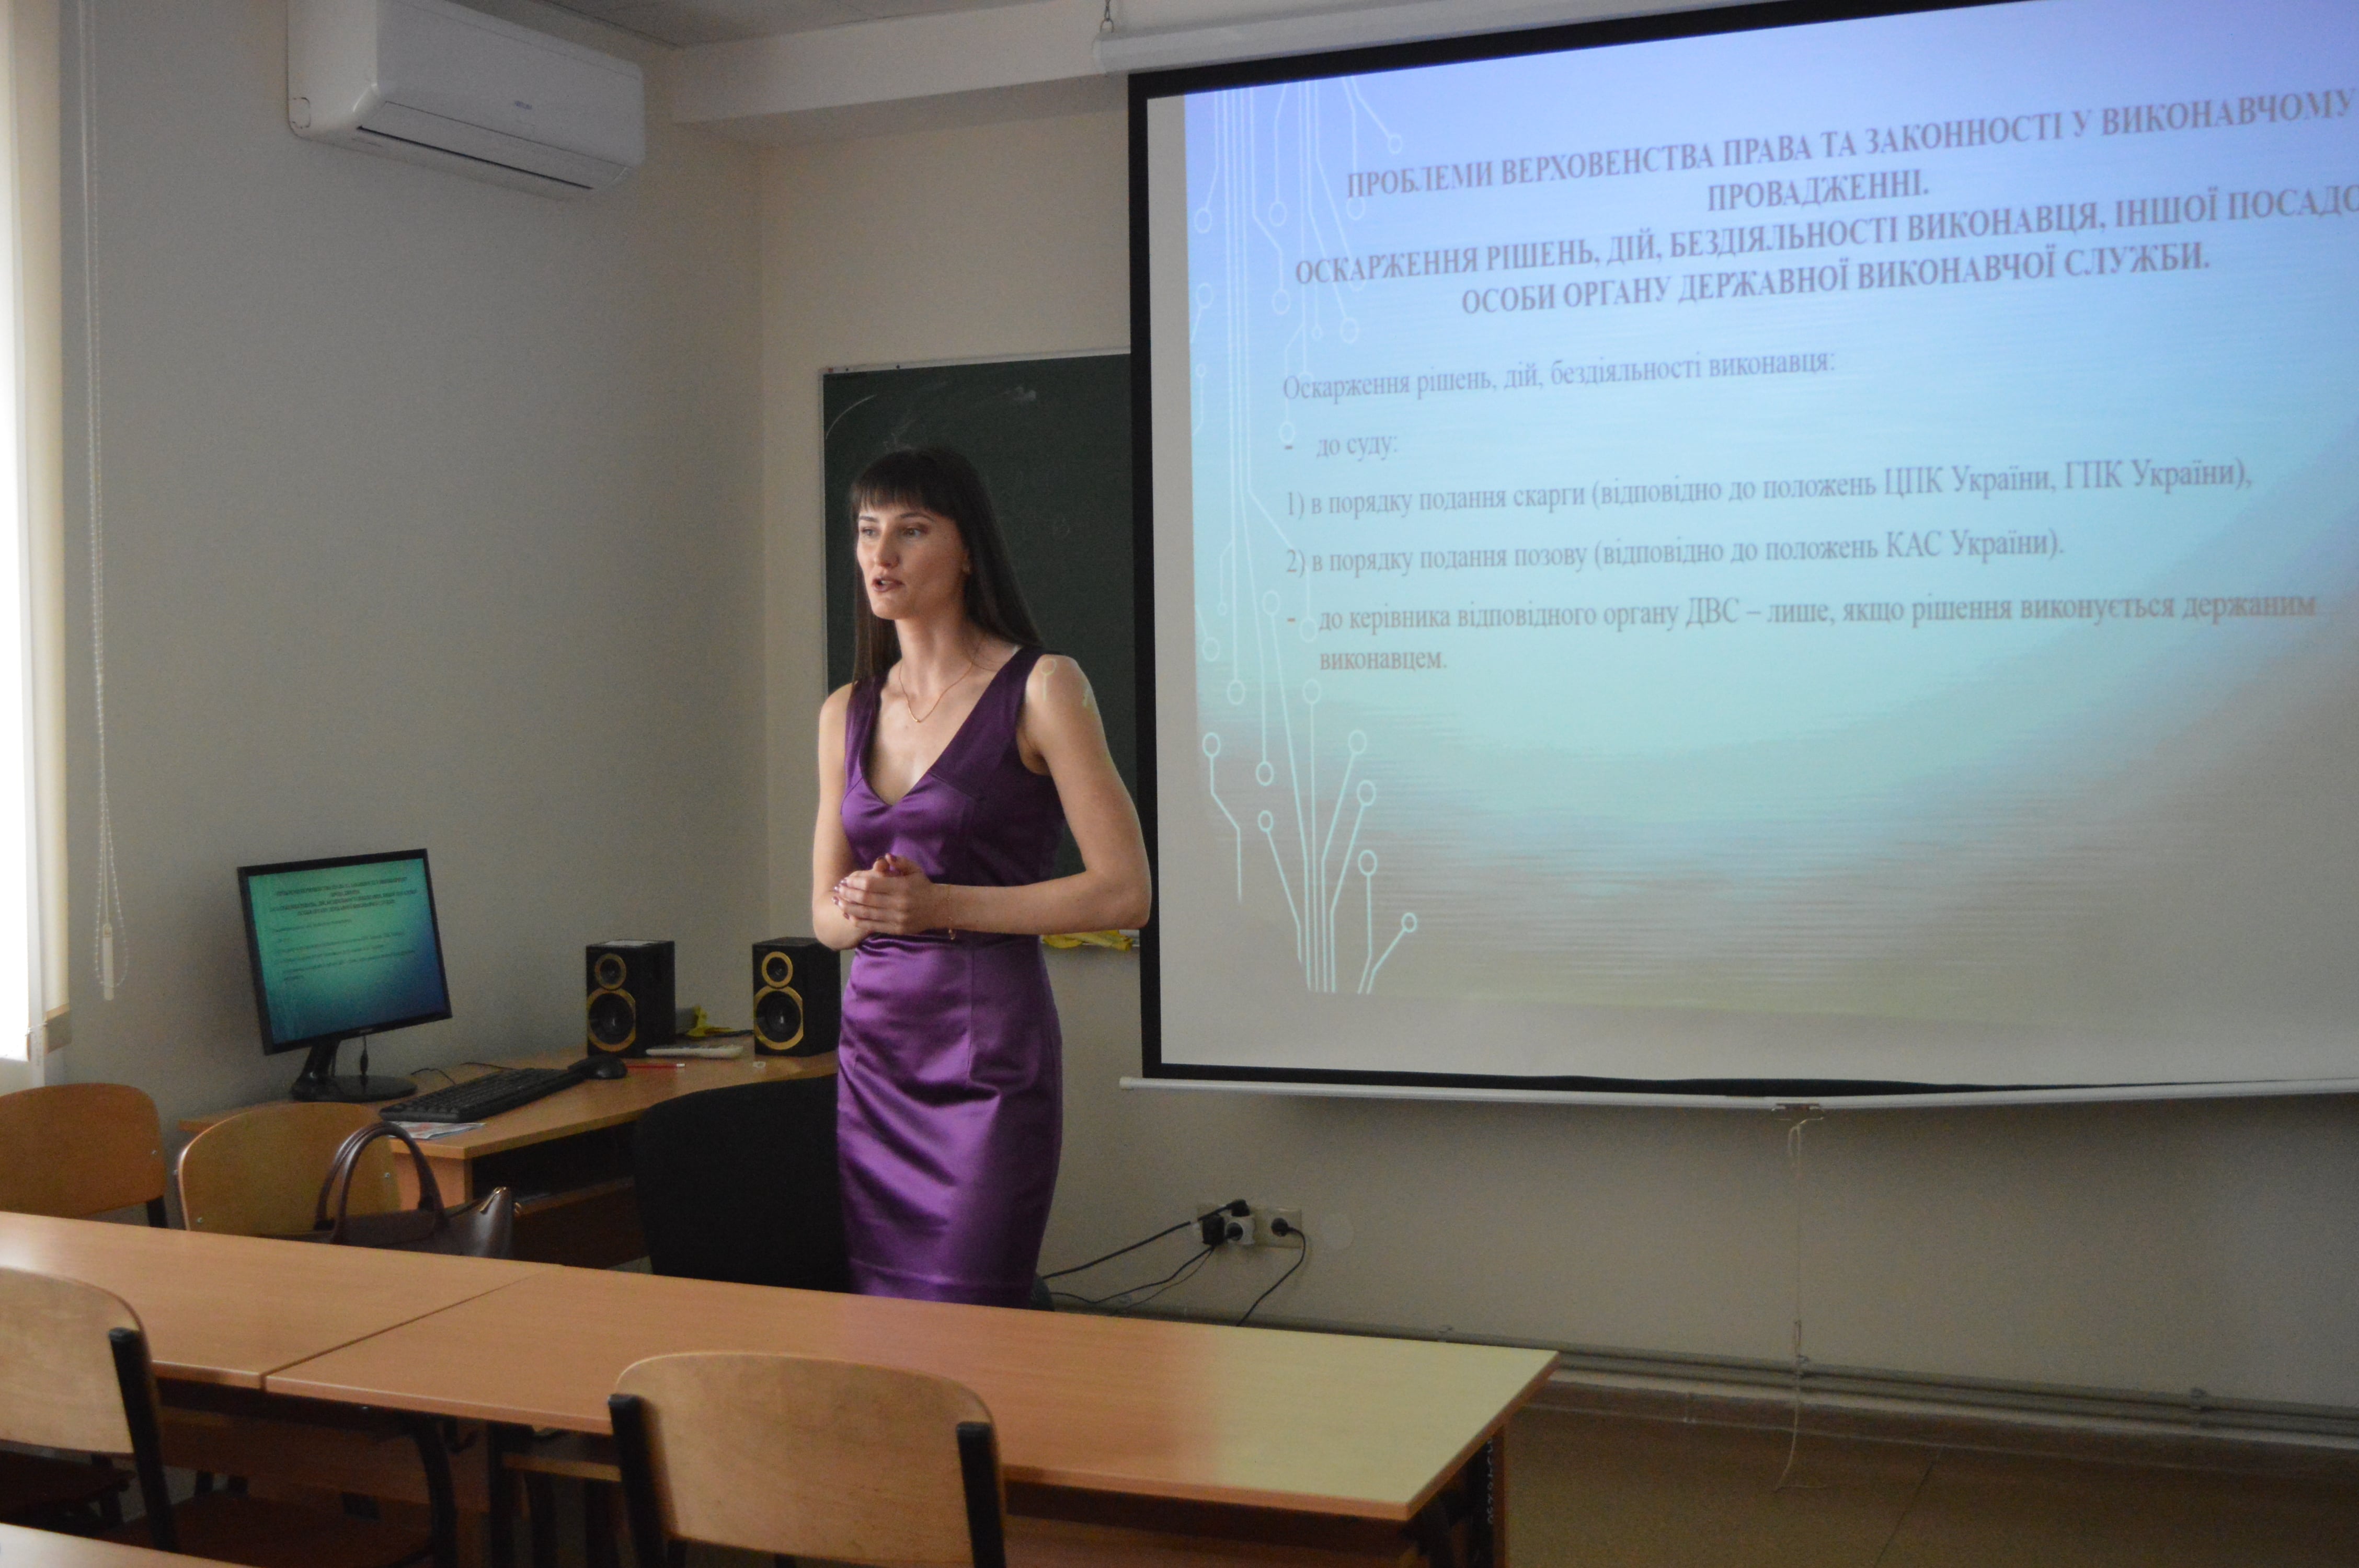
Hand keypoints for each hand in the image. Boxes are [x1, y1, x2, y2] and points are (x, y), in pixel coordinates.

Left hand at [830, 854, 945, 935]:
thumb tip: (886, 857)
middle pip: (865, 899)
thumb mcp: (915, 869)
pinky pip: (873, 926)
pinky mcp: (896, 929)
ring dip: (849, 908)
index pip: (871, 885)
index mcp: (901, 887)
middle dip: (848, 894)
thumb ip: (901, 862)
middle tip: (838, 890)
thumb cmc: (923, 886)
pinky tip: (848, 915)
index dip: (855, 883)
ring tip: (838, 903)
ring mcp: (896, 918)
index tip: (846, 880)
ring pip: (866, 914)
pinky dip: (859, 921)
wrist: (939, 908)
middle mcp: (898, 903)